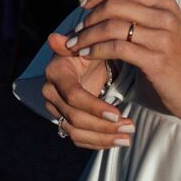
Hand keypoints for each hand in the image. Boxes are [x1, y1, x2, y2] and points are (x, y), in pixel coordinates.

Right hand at [41, 32, 131, 148]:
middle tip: (130, 127)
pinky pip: (77, 138)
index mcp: (55, 73)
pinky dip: (97, 142)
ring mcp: (55, 109)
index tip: (118, 114)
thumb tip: (54, 38)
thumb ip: (76, 41)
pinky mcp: (63, 120)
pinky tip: (116, 141)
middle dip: (103, 126)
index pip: (73, 96)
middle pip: (75, 118)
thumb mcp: (88, 44)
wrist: (84, 60)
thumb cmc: (89, 50)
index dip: (94, 107)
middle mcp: (50, 93)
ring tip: (127, 137)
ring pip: (75, 132)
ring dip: (103, 138)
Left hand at [67, 0, 180, 125]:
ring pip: (111, 25)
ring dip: (86, 35)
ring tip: (74, 46)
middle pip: (113, 2)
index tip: (82, 8)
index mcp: (164, 5)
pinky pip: (116, 47)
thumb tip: (102, 10)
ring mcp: (162, 37)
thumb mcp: (164, 33)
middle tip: (74, 33)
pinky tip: (86, 57)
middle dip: (87, 17)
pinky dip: (95, 50)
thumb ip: (138, 20)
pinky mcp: (157, 59)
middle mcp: (164, 16)